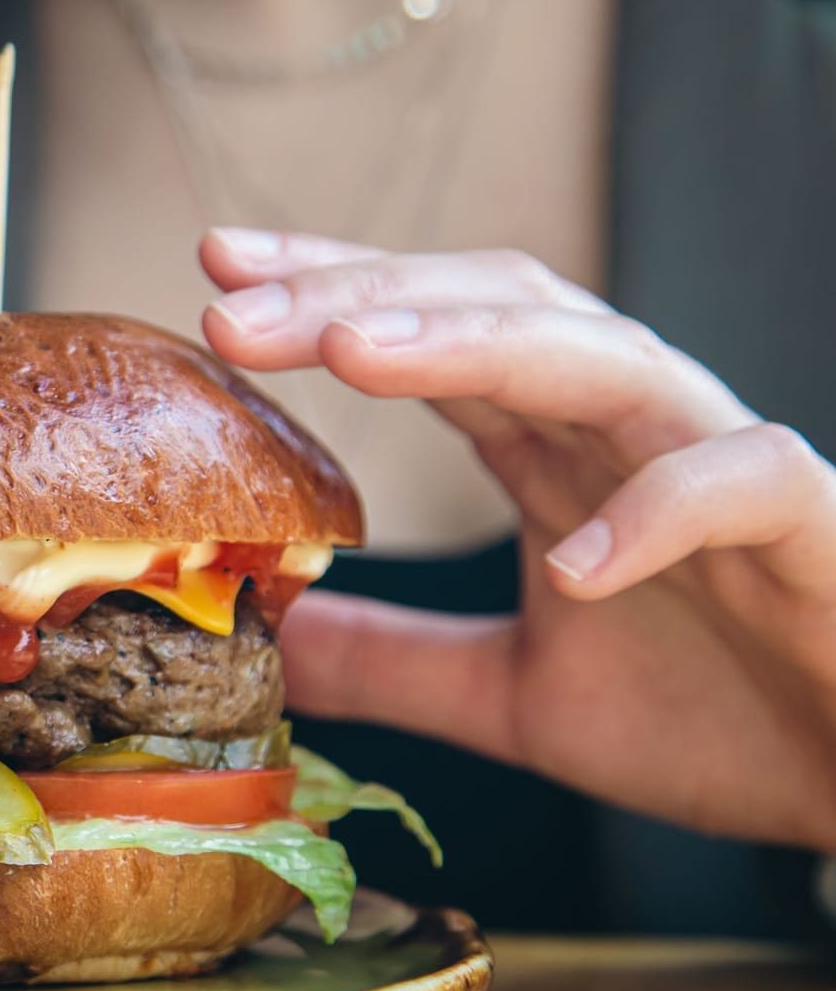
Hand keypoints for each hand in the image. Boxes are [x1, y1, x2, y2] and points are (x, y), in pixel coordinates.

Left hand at [200, 227, 835, 852]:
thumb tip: (270, 644)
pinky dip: (659, 509)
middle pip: (490, 313)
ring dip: (473, 344)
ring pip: (604, 357)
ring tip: (350, 352)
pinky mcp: (811, 525)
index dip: (327, 295)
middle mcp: (627, 431)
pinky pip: (738, 482)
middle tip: (232, 300)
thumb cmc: (710, 718)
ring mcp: (718, 467)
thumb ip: (398, 659)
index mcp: (553, 450)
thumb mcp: (509, 698)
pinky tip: (575, 565)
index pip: (429, 338)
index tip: (214, 272)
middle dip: (359, 294)